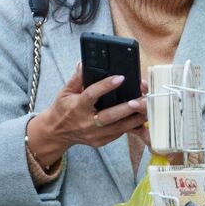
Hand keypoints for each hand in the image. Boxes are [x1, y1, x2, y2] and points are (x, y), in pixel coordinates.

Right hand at [26, 64, 147, 165]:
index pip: (91, 95)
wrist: (56, 133)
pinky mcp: (99, 142)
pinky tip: (140, 119)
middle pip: (109, 116)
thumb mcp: (65, 91)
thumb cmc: (63, 109)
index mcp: (77, 107)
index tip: (120, 77)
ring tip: (147, 109)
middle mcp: (85, 122)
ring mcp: (93, 135)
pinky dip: (130, 127)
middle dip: (127, 107)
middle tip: (142, 98)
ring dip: (134, 119)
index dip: (106, 86)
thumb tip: (84, 63)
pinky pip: (118, 134)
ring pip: (118, 128)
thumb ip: (76, 78)